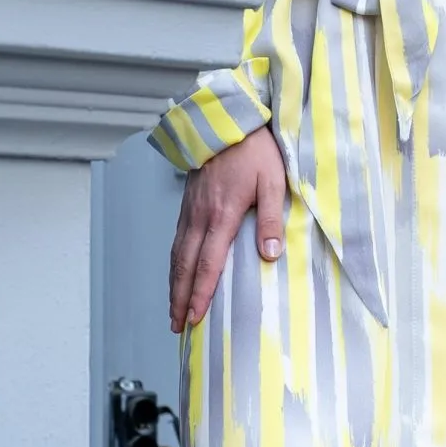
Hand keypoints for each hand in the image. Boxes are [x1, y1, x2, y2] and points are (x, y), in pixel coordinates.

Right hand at [170, 129, 288, 331]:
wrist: (227, 120)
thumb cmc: (254, 150)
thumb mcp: (272, 180)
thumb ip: (271, 217)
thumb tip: (269, 254)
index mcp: (222, 215)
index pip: (209, 264)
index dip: (201, 293)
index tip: (195, 317)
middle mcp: (200, 217)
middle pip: (185, 266)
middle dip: (180, 299)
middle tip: (178, 326)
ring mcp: (190, 211)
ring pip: (177, 255)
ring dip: (174, 285)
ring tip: (173, 310)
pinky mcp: (188, 204)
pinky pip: (177, 241)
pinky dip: (174, 264)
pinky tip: (176, 275)